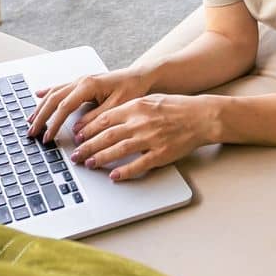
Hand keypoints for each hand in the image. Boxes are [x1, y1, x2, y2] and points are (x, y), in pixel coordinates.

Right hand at [28, 67, 153, 142]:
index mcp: (88, 85)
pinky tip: (38, 95)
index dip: (54, 123)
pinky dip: (47, 93)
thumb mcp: (116, 107)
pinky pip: (59, 87)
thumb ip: (96, 119)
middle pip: (53, 99)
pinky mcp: (81, 83)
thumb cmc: (132, 89)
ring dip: (41, 107)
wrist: (139, 77)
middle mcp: (80, 81)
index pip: (64, 106)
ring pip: (54, 93)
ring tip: (31, 120)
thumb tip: (78, 131)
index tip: (47, 137)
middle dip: (41, 117)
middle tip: (32, 132)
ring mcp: (79, 81)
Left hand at [69, 94, 216, 180]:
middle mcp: (140, 122)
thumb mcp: (148, 100)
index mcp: (135, 107)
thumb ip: (128, 108)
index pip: (104, 119)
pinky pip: (139, 164)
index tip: (76, 136)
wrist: (200, 116)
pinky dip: (124, 171)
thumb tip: (106, 119)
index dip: (87, 129)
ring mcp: (150, 138)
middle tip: (75, 155)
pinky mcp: (161, 153)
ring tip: (88, 164)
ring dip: (100, 158)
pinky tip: (113, 175)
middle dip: (87, 146)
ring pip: (118, 149)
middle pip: (106, 136)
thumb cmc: (175, 107)